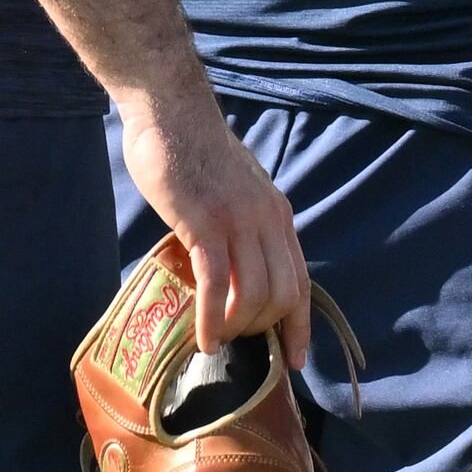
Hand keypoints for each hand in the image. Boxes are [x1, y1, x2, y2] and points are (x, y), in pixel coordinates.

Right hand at [117, 93, 313, 366]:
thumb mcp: (235, 189)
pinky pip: (216, 284)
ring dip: (236, 327)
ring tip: (216, 339)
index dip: (300, 326)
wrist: (171, 111)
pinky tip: (203, 339)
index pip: (301, 281)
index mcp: (277, 214)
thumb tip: (233, 259)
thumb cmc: (193, 149)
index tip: (295, 360)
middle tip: (233, 340)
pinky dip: (212, 319)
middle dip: (261, 329)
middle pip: (282, 295)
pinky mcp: (205, 224)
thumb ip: (243, 222)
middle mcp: (267, 220)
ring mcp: (238, 222)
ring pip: (254, 295)